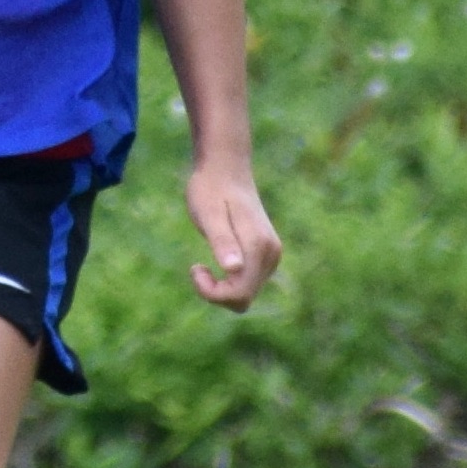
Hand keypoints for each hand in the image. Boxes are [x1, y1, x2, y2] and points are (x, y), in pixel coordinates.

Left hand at [184, 162, 281, 311]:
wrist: (225, 169)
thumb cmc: (210, 189)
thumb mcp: (208, 215)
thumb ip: (222, 242)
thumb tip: (234, 270)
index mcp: (259, 246)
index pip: (240, 294)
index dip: (212, 293)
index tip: (195, 268)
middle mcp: (271, 254)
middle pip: (244, 299)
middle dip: (216, 293)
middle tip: (196, 268)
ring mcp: (271, 255)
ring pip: (246, 294)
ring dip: (222, 288)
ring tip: (203, 264)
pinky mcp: (266, 255)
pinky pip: (247, 283)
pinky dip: (228, 281)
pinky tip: (215, 260)